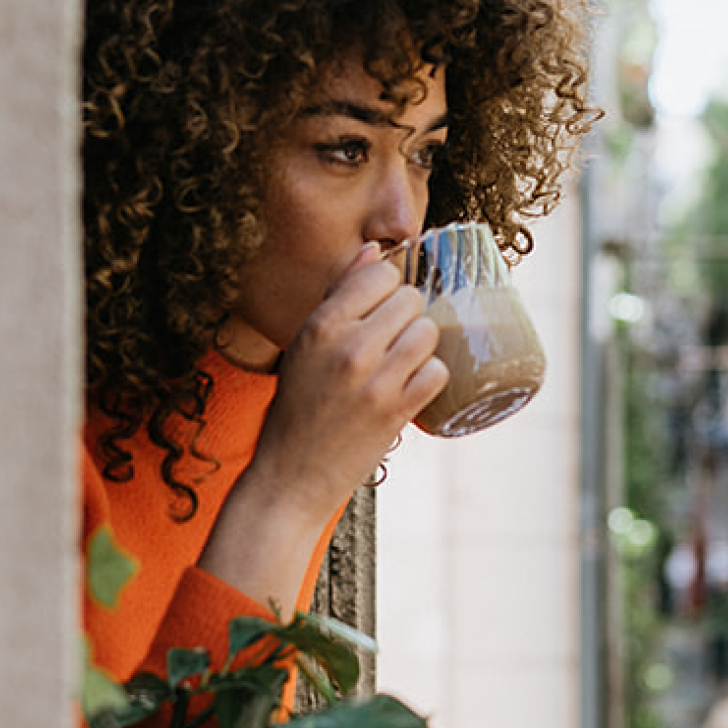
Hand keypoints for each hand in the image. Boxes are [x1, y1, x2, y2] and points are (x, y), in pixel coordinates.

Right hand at [256, 245, 446, 512]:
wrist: (290, 478)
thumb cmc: (297, 408)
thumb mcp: (303, 345)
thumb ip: (339, 296)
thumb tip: (375, 250)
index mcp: (320, 325)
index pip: (379, 273)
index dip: (386, 288)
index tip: (378, 309)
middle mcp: (349, 347)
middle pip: (411, 300)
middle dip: (405, 318)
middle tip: (388, 343)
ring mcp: (376, 380)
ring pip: (428, 333)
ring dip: (420, 348)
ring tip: (399, 365)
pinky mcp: (396, 411)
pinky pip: (437, 371)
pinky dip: (428, 379)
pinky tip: (409, 387)